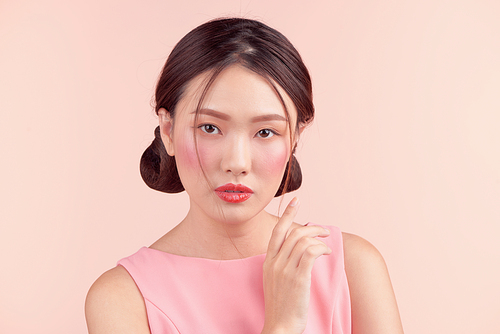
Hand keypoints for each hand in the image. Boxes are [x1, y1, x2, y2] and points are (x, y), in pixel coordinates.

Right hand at [261, 198, 331, 333]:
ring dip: (319, 238)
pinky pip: (311, 252)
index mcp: (268, 262)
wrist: (280, 327)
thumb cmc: (281, 306)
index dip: (287, 214)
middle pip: (293, 233)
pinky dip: (321, 248)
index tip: (296, 201)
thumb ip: (281, 263)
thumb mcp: (274, 280)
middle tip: (323, 230)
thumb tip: (297, 248)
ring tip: (327, 244)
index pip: (277, 231)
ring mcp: (285, 270)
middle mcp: (275, 263)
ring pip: (303, 240)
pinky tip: (327, 253)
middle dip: (311, 227)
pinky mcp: (298, 278)